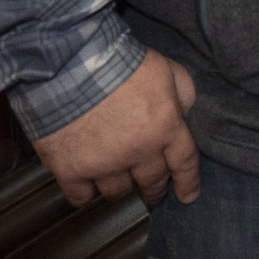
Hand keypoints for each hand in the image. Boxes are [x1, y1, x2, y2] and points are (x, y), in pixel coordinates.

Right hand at [31, 50, 199, 205]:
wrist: (70, 64)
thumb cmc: (120, 62)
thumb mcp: (166, 69)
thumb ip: (183, 93)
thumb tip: (185, 113)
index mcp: (165, 127)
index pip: (184, 163)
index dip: (188, 182)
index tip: (188, 196)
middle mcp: (138, 152)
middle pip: (152, 182)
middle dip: (154, 188)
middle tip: (152, 191)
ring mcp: (104, 164)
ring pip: (118, 192)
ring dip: (121, 188)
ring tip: (118, 181)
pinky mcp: (71, 171)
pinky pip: (82, 196)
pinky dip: (86, 194)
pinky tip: (87, 188)